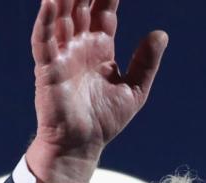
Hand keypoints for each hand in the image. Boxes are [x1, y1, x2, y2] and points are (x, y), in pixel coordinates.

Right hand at [25, 0, 166, 182]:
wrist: (81, 146)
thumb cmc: (104, 120)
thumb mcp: (134, 89)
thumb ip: (146, 62)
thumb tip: (161, 34)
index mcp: (100, 48)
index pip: (103, 11)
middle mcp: (79, 46)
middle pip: (81, 7)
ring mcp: (62, 55)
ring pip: (61, 17)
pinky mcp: (47, 69)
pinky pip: (43, 41)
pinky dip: (45, 21)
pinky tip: (49, 2)